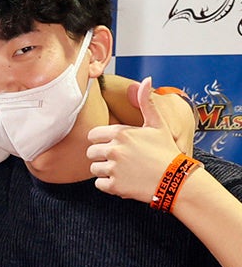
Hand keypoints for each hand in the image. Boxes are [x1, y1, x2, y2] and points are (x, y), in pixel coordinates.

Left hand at [89, 78, 185, 202]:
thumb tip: (146, 80)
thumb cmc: (166, 151)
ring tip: (125, 170)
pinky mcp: (114, 186)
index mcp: (120, 133)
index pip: (92, 136)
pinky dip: (109, 184)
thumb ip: (146, 103)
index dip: (102, 140)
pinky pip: (99, 184)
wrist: (176, 179)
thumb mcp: (158, 125)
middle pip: (91, 153)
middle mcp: (114, 149)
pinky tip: (125, 180)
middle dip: (102, 156)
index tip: (116, 145)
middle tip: (122, 159)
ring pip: (94, 168)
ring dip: (105, 171)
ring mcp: (113, 168)